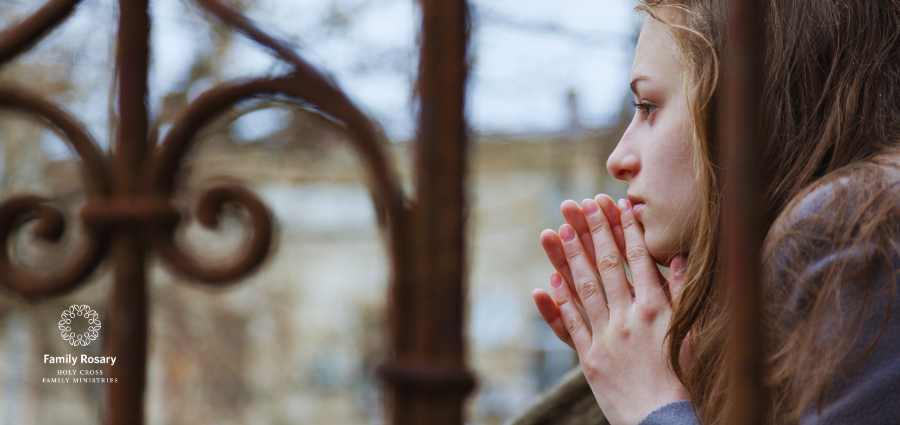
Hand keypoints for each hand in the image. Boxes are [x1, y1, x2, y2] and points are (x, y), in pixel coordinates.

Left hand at [532, 196, 687, 424]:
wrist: (663, 420)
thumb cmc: (684, 377)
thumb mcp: (691, 332)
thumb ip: (682, 293)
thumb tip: (679, 257)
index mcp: (656, 308)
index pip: (638, 258)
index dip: (625, 229)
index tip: (615, 203)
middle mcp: (629, 317)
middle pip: (607, 265)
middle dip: (592, 232)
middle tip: (578, 204)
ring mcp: (606, 337)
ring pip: (584, 288)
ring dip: (569, 257)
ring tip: (558, 230)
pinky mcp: (589, 358)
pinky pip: (570, 324)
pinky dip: (558, 302)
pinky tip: (548, 281)